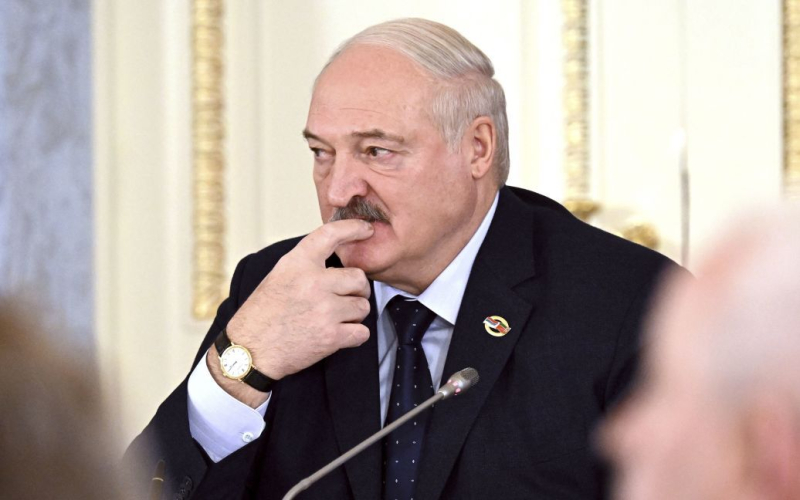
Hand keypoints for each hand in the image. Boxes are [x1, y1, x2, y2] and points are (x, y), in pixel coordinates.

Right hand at [208, 219, 373, 405]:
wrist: (249, 351)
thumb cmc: (262, 315)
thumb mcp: (278, 276)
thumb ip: (306, 265)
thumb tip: (336, 258)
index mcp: (297, 264)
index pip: (330, 235)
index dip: (353, 228)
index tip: (366, 229)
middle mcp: (313, 283)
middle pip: (359, 278)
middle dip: (357, 290)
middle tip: (344, 298)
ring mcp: (325, 310)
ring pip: (363, 306)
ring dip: (354, 315)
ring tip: (333, 319)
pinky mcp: (331, 336)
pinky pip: (362, 332)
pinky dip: (354, 335)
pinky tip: (338, 335)